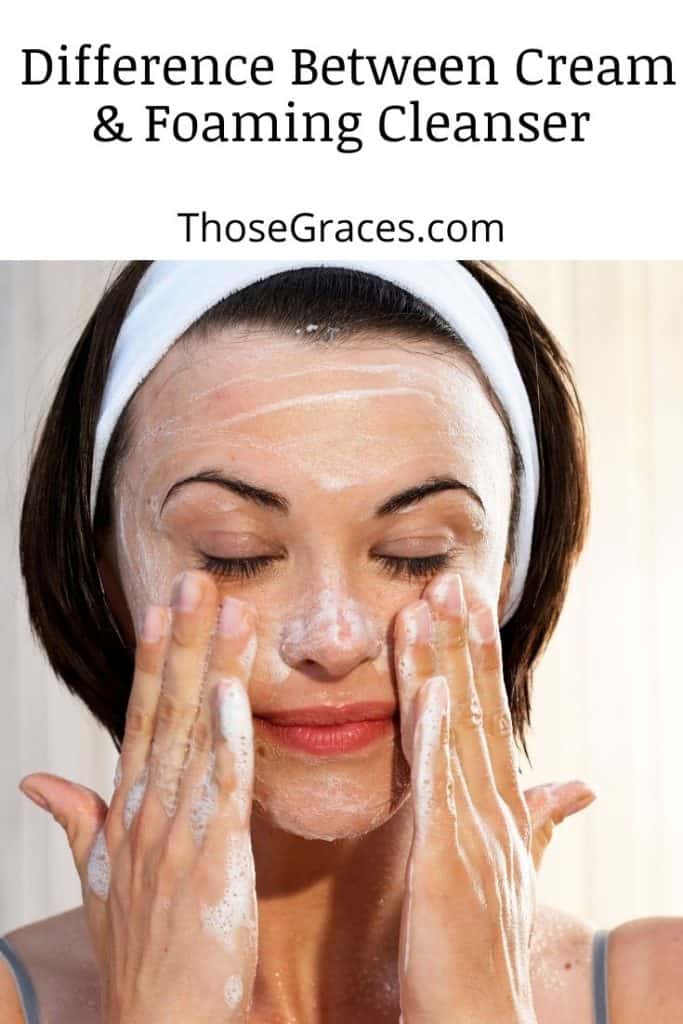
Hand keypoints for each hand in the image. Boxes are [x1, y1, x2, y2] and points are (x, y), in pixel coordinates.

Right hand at [19, 571, 258, 1023]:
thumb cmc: (143, 953)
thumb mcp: (98, 880)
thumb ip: (77, 821)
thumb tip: (38, 780)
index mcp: (129, 811)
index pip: (139, 718)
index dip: (150, 661)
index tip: (158, 607)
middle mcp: (146, 811)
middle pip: (165, 710)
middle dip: (180, 641)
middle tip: (195, 580)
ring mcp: (175, 832)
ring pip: (196, 734)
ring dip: (211, 668)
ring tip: (228, 610)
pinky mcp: (212, 858)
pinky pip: (221, 787)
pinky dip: (227, 737)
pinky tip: (235, 691)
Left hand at [394, 571, 594, 1023]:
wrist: (480, 1020)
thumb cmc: (486, 946)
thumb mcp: (516, 870)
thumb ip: (541, 822)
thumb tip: (580, 784)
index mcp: (501, 808)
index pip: (488, 716)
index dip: (478, 658)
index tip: (466, 603)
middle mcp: (495, 809)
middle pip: (478, 708)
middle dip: (465, 641)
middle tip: (450, 577)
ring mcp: (476, 831)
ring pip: (460, 730)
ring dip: (446, 664)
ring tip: (431, 603)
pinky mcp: (450, 861)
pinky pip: (444, 786)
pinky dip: (441, 734)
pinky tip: (434, 688)